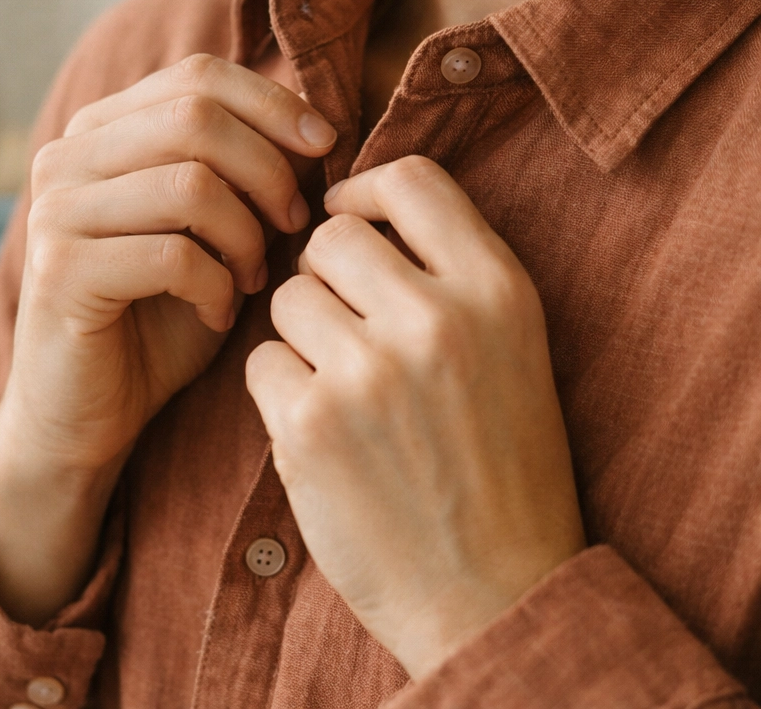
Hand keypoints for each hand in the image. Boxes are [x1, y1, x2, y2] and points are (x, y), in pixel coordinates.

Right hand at [0, 54, 335, 622]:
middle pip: (196, 116)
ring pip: (190, 183)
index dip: (272, 103)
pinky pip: (172, 254)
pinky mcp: (59, 270)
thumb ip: (246, 171)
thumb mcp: (214, 229)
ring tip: (254, 277)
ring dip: (246, 235)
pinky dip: (217, 287)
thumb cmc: (162, 314)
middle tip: (292, 223)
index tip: (324, 145)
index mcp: (101, 129)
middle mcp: (66, 156)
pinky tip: (220, 313)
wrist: (87, 410)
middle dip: (268, 170)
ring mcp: (55, 210)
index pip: (198, 75)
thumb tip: (316, 123)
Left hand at [246, 156, 585, 679]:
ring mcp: (371, 372)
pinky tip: (322, 432)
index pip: (411, 177)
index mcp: (499, 290)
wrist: (496, 595)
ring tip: (343, 389)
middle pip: (330, 237)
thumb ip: (448, 270)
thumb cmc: (501, 465)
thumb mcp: (512, 347)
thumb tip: (350, 209)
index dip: (365, 189)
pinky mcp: (312, 425)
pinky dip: (280, 389)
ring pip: (286, 297)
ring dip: (300, 335)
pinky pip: (261, 360)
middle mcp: (437, 320)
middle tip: (345, 327)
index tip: (350, 218)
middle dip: (324, 274)